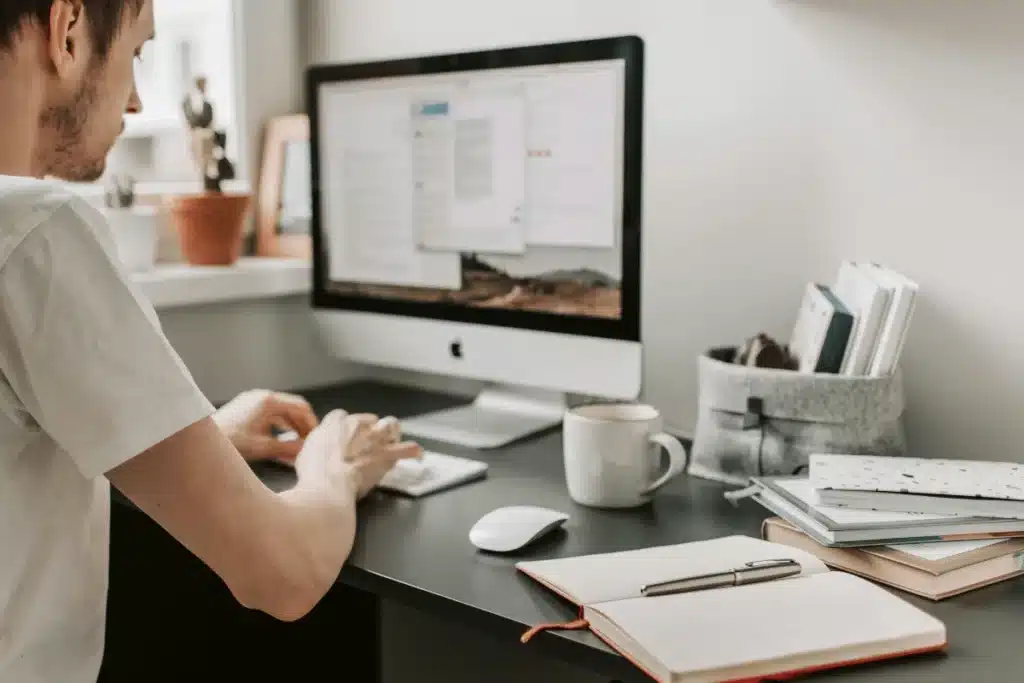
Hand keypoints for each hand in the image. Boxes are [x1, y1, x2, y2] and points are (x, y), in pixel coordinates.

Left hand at [214, 389, 318, 464]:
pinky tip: (280, 443)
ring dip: (291, 428)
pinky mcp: (245, 410)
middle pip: (292, 409)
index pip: (301, 407)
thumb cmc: (228, 442)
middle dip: (302, 427)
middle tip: (309, 443)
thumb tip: (307, 451)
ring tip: (296, 446)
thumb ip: (288, 449)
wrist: (197, 443)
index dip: (312, 423)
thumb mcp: (262, 448)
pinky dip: (278, 428)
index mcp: (267, 401)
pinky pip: (269, 416)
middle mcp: (260, 397)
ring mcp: (251, 402)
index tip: (317, 437)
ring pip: (281, 413)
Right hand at [295, 410, 421, 498]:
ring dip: (392, 432)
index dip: (344, 429)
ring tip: (393, 440)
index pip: (341, 417)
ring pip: (390, 424)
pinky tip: (417, 454)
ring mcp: (375, 438)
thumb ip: (313, 448)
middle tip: (368, 442)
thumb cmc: (313, 473)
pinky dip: (412, 451)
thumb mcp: (302, 455)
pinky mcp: (387, 454)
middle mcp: (357, 424)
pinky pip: (407, 449)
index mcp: (334, 422)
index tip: (344, 440)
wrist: (328, 484)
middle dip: (370, 428)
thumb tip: (313, 453)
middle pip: (369, 419)